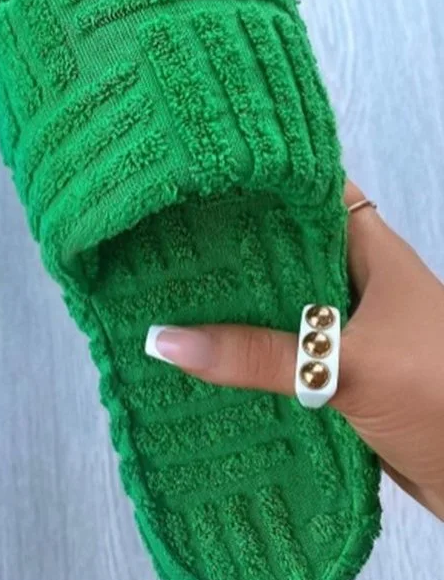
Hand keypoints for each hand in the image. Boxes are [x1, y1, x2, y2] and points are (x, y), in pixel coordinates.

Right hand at [146, 182, 443, 518]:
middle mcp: (353, 284)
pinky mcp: (336, 375)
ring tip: (164, 295)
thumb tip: (165, 341)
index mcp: (369, 253)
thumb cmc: (440, 395)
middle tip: (163, 244)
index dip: (257, 185)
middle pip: (281, 254)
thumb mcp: (346, 366)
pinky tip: (200, 357)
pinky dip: (246, 357)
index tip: (197, 184)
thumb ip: (258, 355)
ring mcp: (345, 332)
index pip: (308, 196)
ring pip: (276, 309)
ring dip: (231, 311)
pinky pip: (280, 356)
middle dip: (227, 251)